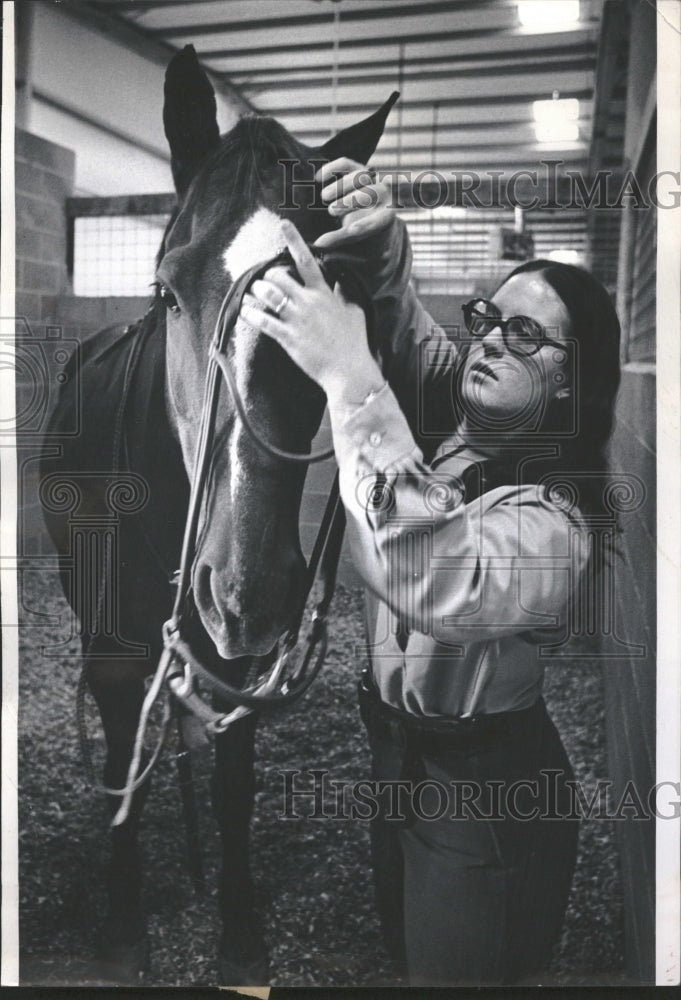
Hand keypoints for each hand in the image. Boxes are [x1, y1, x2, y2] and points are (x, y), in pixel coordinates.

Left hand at [240, 220, 383, 404]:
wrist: (349, 371)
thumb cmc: (354, 343)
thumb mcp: (354, 312)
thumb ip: (343, 295)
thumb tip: (339, 284)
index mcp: (324, 294)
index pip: (307, 260)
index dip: (294, 240)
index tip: (283, 224)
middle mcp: (308, 302)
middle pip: (279, 276)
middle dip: (268, 276)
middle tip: (266, 280)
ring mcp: (297, 320)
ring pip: (268, 295)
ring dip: (257, 291)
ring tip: (254, 292)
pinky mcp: (288, 338)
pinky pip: (263, 321)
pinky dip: (251, 314)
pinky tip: (245, 311)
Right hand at [313, 157, 393, 249]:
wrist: (364, 207)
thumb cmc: (358, 225)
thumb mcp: (351, 235)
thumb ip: (337, 238)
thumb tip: (319, 244)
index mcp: (385, 216)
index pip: (377, 220)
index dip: (363, 225)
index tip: (350, 230)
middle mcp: (383, 195)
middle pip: (369, 194)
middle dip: (349, 202)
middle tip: (331, 211)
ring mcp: (372, 179)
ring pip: (359, 176)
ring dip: (340, 186)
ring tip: (323, 196)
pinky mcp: (358, 167)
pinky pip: (346, 164)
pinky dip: (332, 169)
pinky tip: (318, 178)